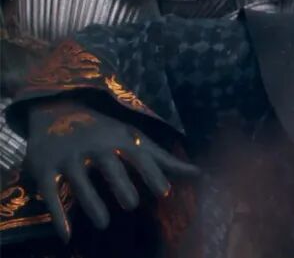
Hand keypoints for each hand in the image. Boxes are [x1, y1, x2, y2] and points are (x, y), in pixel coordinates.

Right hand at [23, 100, 199, 240]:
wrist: (57, 108)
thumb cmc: (105, 131)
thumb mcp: (134, 139)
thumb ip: (163, 160)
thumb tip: (198, 173)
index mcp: (118, 140)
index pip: (138, 157)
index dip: (151, 173)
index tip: (165, 192)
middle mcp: (94, 147)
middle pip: (108, 165)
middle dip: (119, 182)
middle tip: (131, 204)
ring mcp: (68, 157)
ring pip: (79, 180)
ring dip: (90, 201)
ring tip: (103, 223)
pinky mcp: (45, 169)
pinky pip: (50, 193)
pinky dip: (57, 215)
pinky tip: (66, 235)